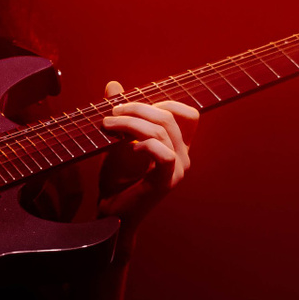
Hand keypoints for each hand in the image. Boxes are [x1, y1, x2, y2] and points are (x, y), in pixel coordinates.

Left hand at [97, 81, 197, 229]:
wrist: (111, 214)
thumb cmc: (117, 180)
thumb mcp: (117, 141)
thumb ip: (120, 114)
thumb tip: (113, 85)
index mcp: (178, 147)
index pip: (189, 115)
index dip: (166, 102)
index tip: (136, 105)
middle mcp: (184, 157)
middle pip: (169, 117)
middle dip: (138, 107)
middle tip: (113, 111)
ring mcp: (178, 170)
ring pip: (161, 132)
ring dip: (131, 123)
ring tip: (109, 124)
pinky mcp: (166, 182)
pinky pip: (163, 154)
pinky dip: (144, 145)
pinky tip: (128, 147)